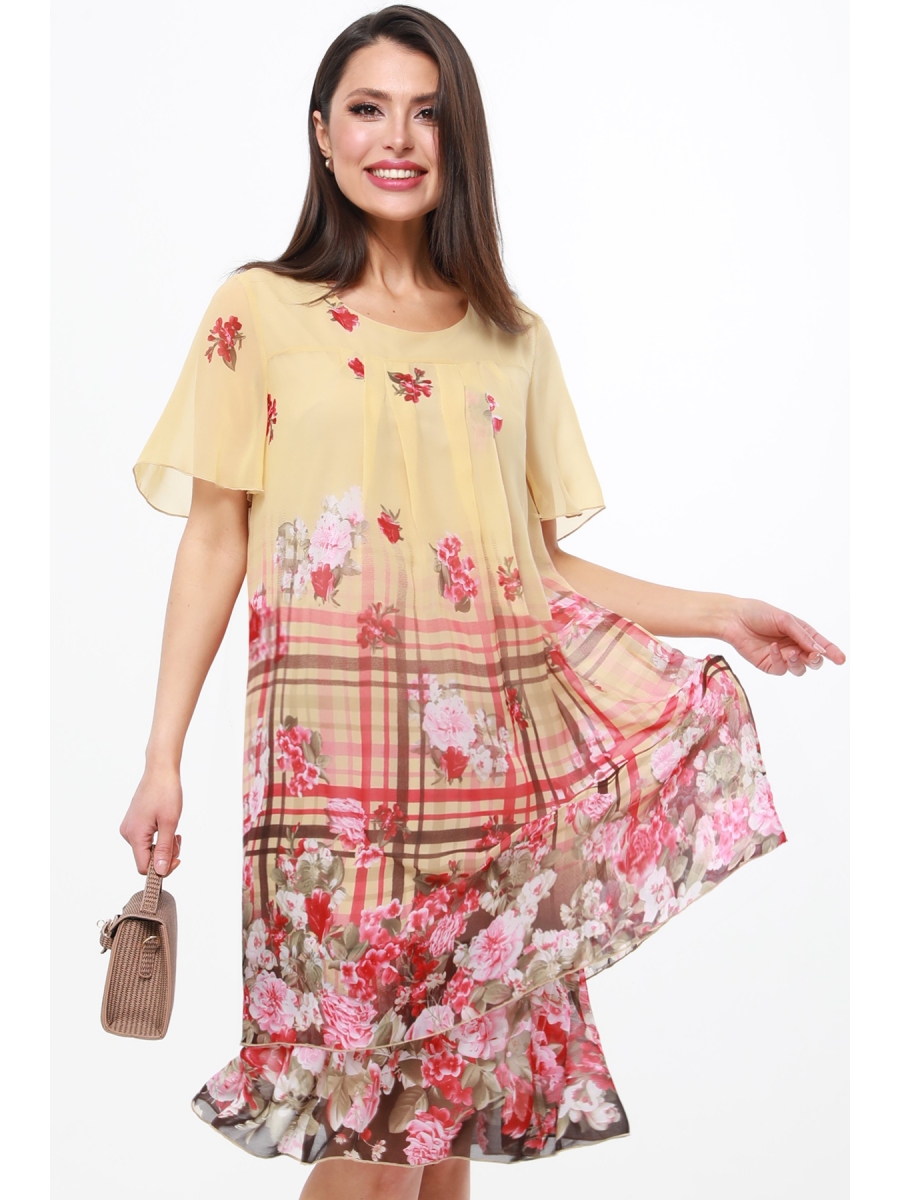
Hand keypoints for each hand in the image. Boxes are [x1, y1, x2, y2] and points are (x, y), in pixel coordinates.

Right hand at [119, 762, 183, 875]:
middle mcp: (128, 833)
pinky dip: (158, 837)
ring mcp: (130, 827)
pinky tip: (167, 827)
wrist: (160, 771)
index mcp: (134, 835)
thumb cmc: (165, 792)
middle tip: (178, 840)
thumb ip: (163, 849)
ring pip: (147, 849)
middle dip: (164, 854)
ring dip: (163, 845)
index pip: (143, 868)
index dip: (161, 868)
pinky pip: (146, 839)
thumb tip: (160, 872)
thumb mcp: (169, 823)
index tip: (177, 859)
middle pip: (146, 859)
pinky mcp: (134, 822)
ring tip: (174, 832)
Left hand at [720, 598, 845, 675]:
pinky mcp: (769, 665)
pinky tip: (772, 648)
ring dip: (798, 662)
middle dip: (816, 660)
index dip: (832, 652)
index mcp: (801, 633)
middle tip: (814, 656)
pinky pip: (781, 669)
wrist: (734, 619)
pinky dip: (779, 660)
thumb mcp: (785, 620)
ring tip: (791, 652)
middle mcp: (794, 646)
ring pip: (799, 669)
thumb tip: (820, 651)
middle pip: (813, 661)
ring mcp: (782, 657)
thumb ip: (803, 636)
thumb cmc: (759, 613)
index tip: (841, 659)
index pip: (821, 645)